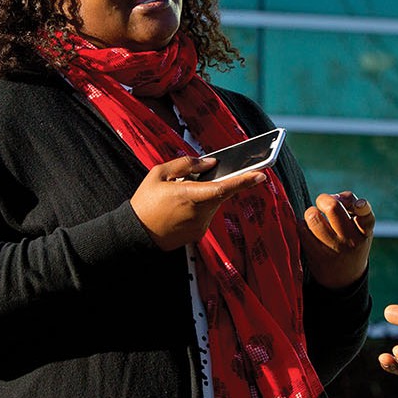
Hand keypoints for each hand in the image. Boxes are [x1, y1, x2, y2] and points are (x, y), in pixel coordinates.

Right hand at [130, 155, 267, 250]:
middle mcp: (198, 212)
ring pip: (214, 203)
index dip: (244, 180)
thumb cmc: (145, 202)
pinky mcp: (198, 233)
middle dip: (220, 182)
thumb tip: (209, 163)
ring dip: (206, 194)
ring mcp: (200, 225)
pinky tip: (181, 206)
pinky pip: (206, 213)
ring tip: (180, 194)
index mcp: (188, 195)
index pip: (223, 187)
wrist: (136, 234)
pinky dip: (200, 205)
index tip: (261, 174)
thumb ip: (185, 164)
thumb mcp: (158, 174)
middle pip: (221, 193)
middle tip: (206, 177)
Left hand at [301, 191, 373, 288]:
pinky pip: (303, 230)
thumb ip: (351, 206)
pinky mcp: (317, 255)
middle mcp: (351, 240)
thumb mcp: (361, 228)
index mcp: (365, 232)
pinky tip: (307, 229)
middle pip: (332, 207)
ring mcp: (333, 249)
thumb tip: (333, 196)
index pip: (366, 214)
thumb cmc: (351, 243)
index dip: (360, 204)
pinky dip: (302, 225)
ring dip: (311, 212)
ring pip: (314, 217)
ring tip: (314, 217)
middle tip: (323, 204)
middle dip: (324, 199)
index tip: (356, 205)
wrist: (344, 279)